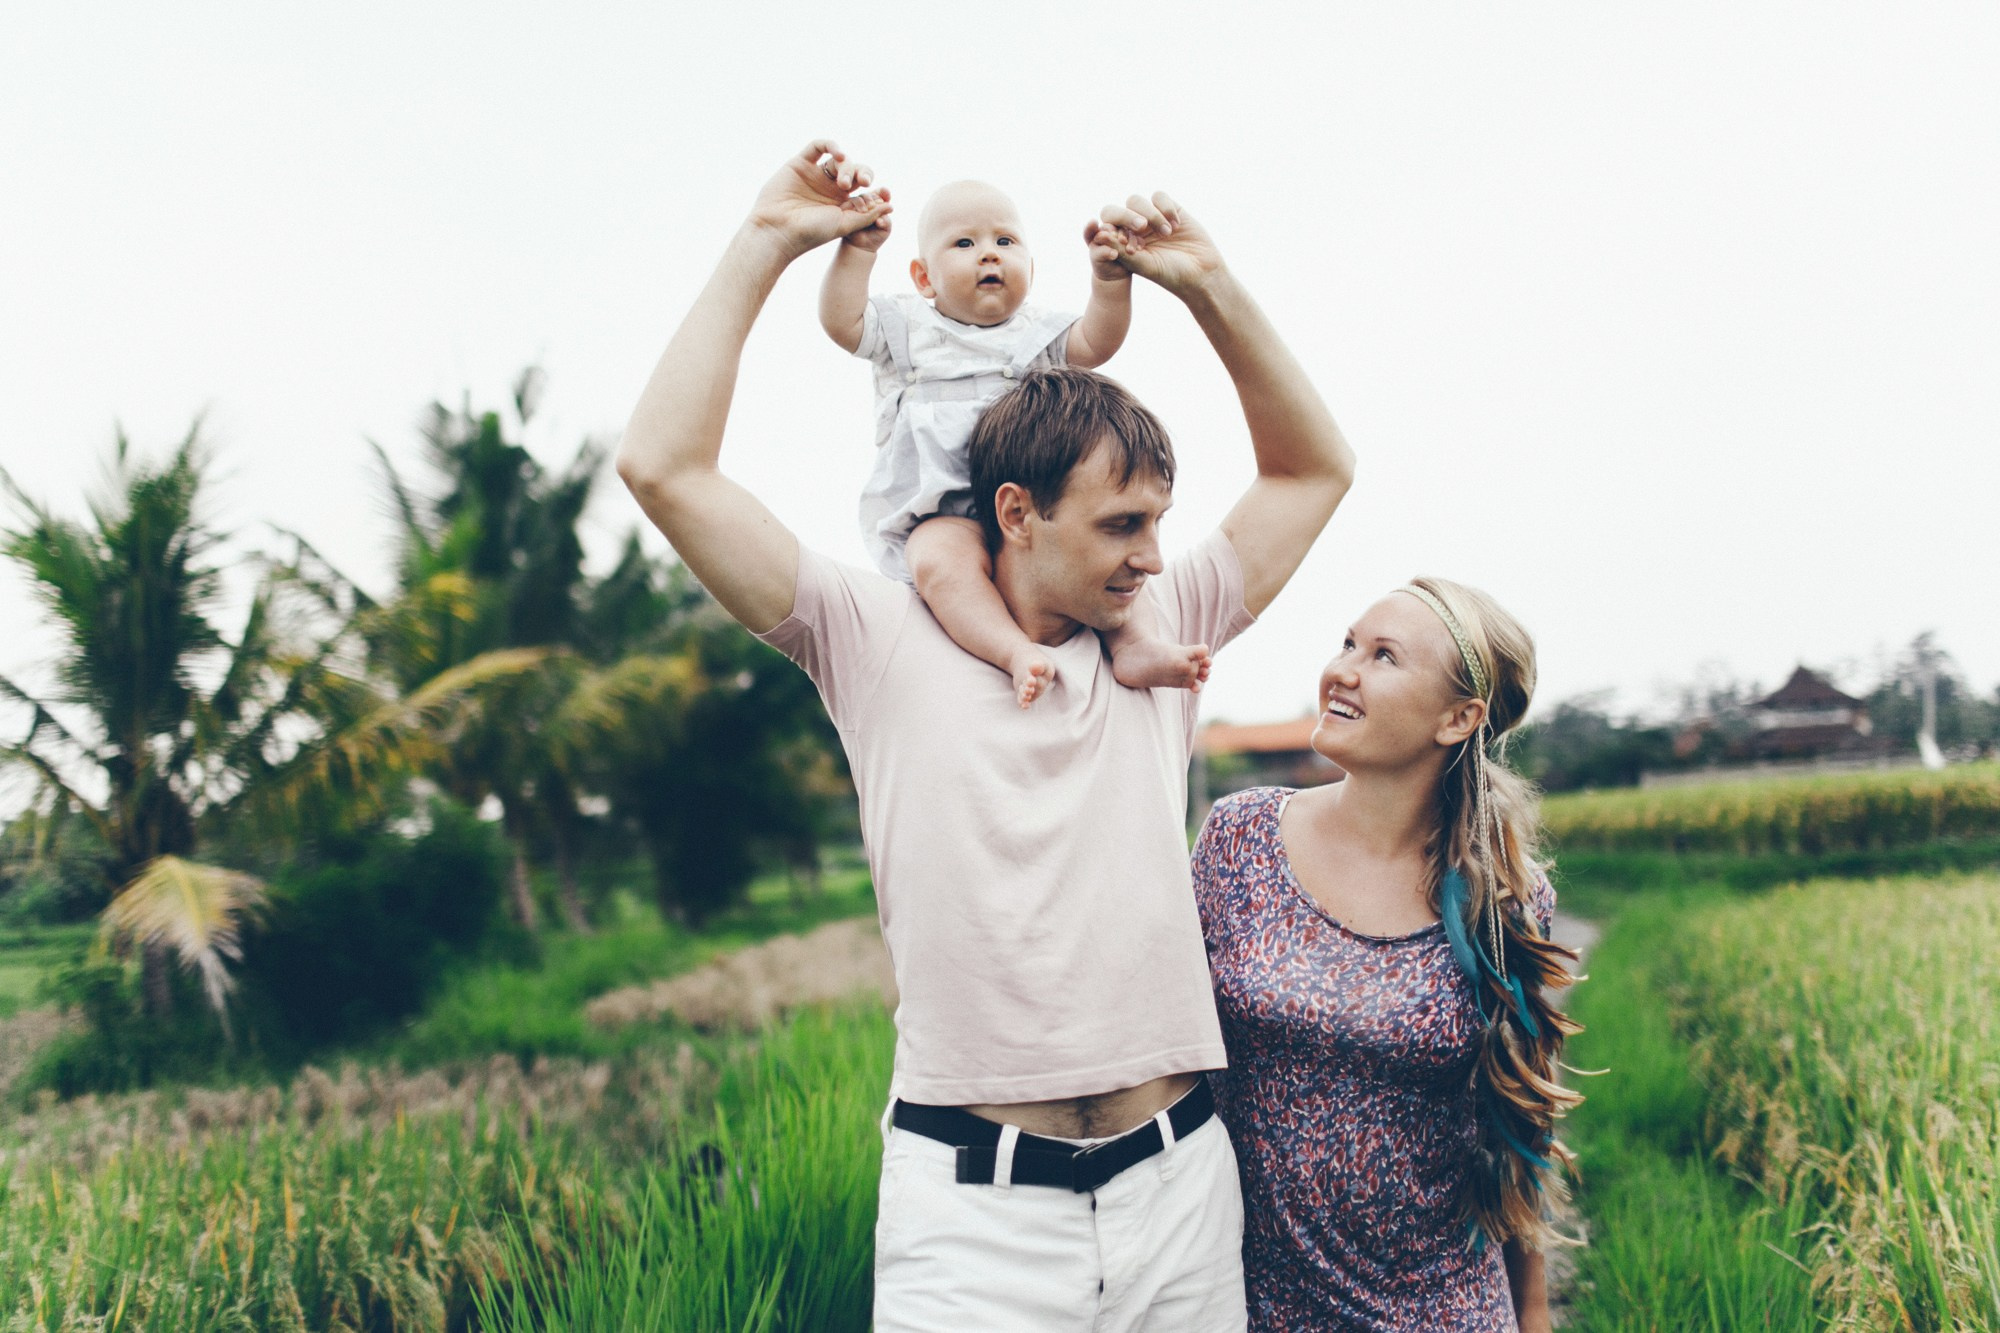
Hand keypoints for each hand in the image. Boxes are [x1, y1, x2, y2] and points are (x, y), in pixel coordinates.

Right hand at [747, 139, 892, 260]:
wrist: (779, 230)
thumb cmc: (811, 232)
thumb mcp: (845, 225)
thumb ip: (867, 215)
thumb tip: (891, 205)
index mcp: (841, 204)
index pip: (863, 189)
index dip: (873, 188)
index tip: (879, 193)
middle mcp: (829, 188)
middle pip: (854, 170)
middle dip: (863, 173)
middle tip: (862, 182)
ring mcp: (815, 175)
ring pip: (839, 159)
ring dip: (847, 166)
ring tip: (844, 182)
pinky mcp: (800, 163)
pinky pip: (818, 146)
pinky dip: (831, 145)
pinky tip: (839, 154)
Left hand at [1087, 192, 1222, 296]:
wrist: (1202, 273)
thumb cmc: (1170, 274)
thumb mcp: (1143, 265)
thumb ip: (1121, 250)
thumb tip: (1100, 234)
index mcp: (1124, 243)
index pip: (1108, 226)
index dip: (1112, 228)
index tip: (1125, 240)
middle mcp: (1135, 229)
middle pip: (1119, 210)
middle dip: (1127, 216)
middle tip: (1142, 227)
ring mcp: (1152, 218)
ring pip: (1137, 201)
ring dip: (1150, 214)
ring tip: (1167, 233)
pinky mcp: (1170, 209)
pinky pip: (1159, 196)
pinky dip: (1165, 208)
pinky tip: (1175, 225)